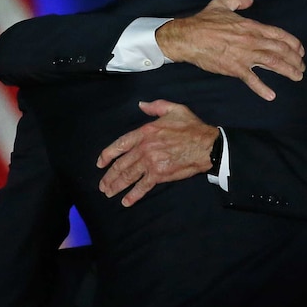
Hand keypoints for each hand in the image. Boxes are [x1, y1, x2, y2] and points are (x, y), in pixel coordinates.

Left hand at [97, 100, 219, 206]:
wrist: (206, 145)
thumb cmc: (191, 127)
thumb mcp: (174, 109)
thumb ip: (155, 106)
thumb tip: (141, 105)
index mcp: (145, 132)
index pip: (120, 144)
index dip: (107, 155)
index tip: (100, 163)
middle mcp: (144, 148)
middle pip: (122, 164)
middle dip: (110, 176)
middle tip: (103, 185)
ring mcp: (151, 162)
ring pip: (129, 176)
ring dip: (117, 185)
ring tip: (108, 192)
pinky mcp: (160, 174)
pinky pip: (143, 186)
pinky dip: (133, 195)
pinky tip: (125, 201)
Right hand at [155, 0, 304, 100]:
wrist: (188, 37)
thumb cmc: (203, 20)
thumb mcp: (222, 4)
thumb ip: (238, 1)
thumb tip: (249, 0)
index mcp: (251, 26)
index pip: (279, 34)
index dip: (293, 43)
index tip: (301, 50)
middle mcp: (252, 40)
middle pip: (280, 50)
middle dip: (295, 59)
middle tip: (302, 66)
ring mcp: (244, 55)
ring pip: (273, 63)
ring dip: (288, 70)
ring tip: (297, 76)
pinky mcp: (234, 68)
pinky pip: (252, 79)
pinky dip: (262, 88)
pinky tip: (271, 95)